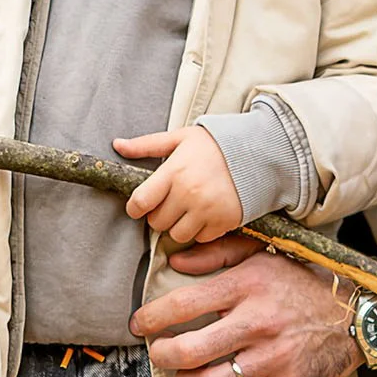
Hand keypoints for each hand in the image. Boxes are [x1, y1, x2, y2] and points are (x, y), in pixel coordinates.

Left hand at [117, 127, 243, 245]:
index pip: (140, 202)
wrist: (258, 151)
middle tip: (170, 203)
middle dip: (159, 215)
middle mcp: (188, 193)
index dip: (135, 208)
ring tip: (187, 209)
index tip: (139, 206)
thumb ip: (147, 145)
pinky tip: (206, 213)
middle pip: (157, 222)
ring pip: (177, 235)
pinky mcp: (224, 222)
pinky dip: (200, 230)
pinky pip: (201, 238)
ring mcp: (207, 210)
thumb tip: (117, 145)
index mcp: (174, 172)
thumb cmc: (215, 144)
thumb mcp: (180, 137)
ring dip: (178, 226)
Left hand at [131, 236, 359, 376]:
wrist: (359, 314)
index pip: (185, 304)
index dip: (153, 317)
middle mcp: (257, 323)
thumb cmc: (303, 282)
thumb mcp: (263, 255)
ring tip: (183, 375)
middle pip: (189, 351)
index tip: (140, 323)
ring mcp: (272, 358)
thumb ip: (217, 253)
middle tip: (157, 353)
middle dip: (161, 356)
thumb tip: (175, 260)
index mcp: (248, 286)